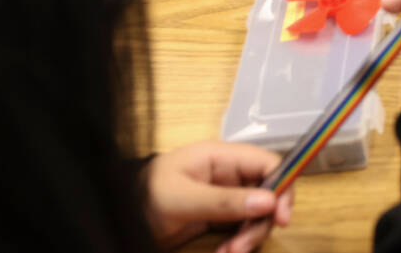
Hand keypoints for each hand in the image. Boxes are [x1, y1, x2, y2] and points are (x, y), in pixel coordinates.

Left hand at [143, 141, 293, 252]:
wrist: (117, 217)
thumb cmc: (143, 197)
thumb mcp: (181, 199)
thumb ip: (224, 201)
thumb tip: (268, 202)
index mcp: (222, 157)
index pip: (268, 163)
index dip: (283, 186)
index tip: (281, 217)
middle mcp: (229, 175)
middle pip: (268, 194)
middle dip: (260, 222)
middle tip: (243, 246)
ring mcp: (226, 196)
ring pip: (257, 215)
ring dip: (248, 237)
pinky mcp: (220, 217)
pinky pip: (242, 229)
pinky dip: (238, 243)